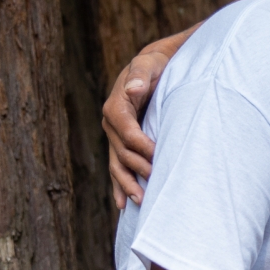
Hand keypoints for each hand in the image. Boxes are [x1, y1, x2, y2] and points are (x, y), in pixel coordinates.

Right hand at [103, 38, 180, 207]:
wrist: (152, 68)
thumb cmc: (154, 66)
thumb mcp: (148, 65)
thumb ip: (140, 76)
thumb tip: (133, 88)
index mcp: (116, 107)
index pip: (127, 132)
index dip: (141, 145)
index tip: (158, 155)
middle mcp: (111, 124)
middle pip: (123, 152)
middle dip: (139, 168)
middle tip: (157, 183)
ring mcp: (114, 136)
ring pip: (118, 165)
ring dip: (127, 184)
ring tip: (141, 202)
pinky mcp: (121, 143)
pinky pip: (118, 167)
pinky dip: (119, 185)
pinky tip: (123, 204)